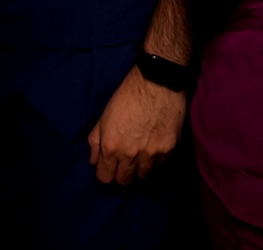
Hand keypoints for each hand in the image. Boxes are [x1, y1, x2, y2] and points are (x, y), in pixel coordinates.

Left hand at [86, 66, 184, 184]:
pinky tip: (155, 146)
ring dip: (141, 167)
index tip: (111, 168)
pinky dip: (157, 159)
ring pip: (143, 175)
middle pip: (124, 181)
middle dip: (122, 173)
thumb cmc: (127, 96)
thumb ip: (95, 142)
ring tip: (142, 153)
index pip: (105, 179)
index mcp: (110, 147)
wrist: (157, 81)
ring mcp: (151, 154)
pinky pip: (161, 165)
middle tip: (126, 162)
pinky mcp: (169, 149)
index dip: (106, 174)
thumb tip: (93, 162)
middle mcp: (130, 155)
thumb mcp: (104, 116)